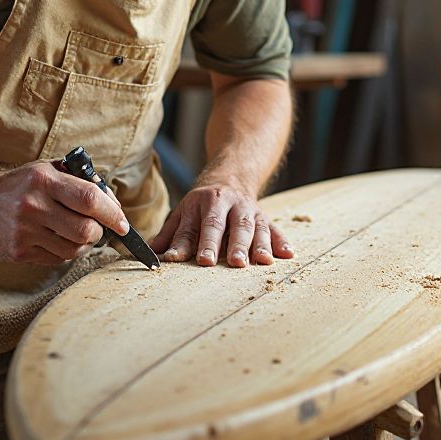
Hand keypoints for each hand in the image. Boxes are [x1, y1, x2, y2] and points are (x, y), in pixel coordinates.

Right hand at [0, 160, 129, 265]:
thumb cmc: (21, 183)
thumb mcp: (48, 169)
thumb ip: (80, 180)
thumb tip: (112, 202)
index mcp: (44, 181)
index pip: (90, 199)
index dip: (113, 213)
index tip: (123, 222)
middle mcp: (33, 206)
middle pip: (86, 231)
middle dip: (100, 232)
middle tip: (99, 227)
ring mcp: (24, 232)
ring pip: (74, 250)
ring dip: (85, 245)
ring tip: (80, 233)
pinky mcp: (18, 252)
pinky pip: (56, 259)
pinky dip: (65, 252)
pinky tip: (59, 239)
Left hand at [149, 183, 294, 266]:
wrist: (231, 176)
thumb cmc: (202, 203)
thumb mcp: (184, 212)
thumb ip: (171, 234)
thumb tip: (153, 254)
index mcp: (205, 202)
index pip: (201, 226)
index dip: (200, 244)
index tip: (201, 260)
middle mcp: (229, 204)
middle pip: (231, 226)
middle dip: (233, 245)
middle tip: (234, 263)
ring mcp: (249, 210)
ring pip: (255, 227)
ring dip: (258, 245)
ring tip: (261, 262)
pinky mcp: (264, 217)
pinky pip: (275, 229)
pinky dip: (281, 242)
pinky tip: (287, 254)